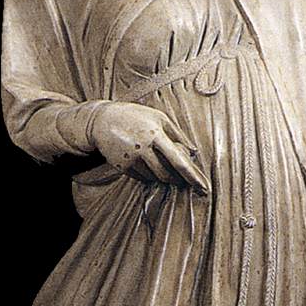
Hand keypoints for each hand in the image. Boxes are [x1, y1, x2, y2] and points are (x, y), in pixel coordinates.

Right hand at [90, 101, 208, 192]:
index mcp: (155, 134)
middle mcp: (143, 148)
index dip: (193, 176)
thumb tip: (194, 152)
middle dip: (178, 179)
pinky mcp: (122, 167)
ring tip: (161, 164)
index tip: (204, 188)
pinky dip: (150, 174)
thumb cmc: (135, 116)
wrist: (102, 121)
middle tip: (183, 179)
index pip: (179, 160)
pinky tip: (146, 163)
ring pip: (155, 177)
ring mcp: (131, 159)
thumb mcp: (158, 117)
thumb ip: (178, 134)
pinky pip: (143, 178)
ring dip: (163, 176)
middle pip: (167, 174)